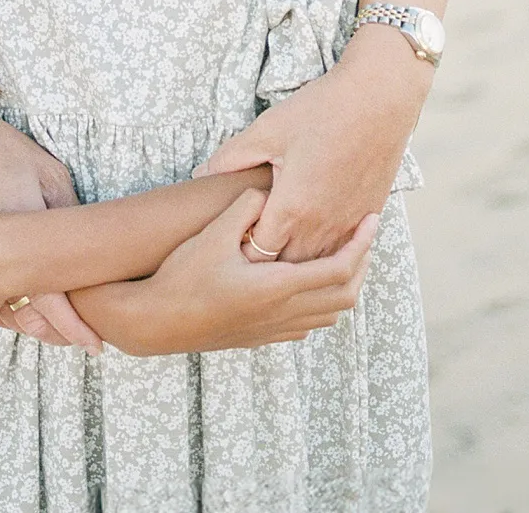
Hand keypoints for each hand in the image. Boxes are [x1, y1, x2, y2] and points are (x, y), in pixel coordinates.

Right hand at [110, 188, 379, 354]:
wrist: (156, 322)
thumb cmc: (182, 277)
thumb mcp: (212, 233)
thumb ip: (245, 209)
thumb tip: (268, 191)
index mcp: (278, 288)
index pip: (339, 269)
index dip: (361, 244)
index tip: (372, 220)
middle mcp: (283, 314)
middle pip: (344, 295)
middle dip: (361, 264)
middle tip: (364, 235)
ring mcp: (273, 330)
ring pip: (329, 314)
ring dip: (344, 285)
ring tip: (343, 254)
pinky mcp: (262, 337)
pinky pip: (309, 324)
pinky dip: (323, 303)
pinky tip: (308, 282)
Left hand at [196, 29, 427, 260]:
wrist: (379, 99)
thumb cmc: (321, 110)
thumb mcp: (267, 129)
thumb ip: (230, 158)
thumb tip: (200, 175)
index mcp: (292, 208)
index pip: (258, 256)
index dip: (242, 250)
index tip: (233, 237)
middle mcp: (321, 227)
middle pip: (286, 268)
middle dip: (266, 263)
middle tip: (249, 246)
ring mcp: (348, 225)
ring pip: (316, 264)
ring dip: (297, 259)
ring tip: (279, 242)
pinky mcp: (368, 217)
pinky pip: (343, 251)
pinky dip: (325, 249)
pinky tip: (312, 234)